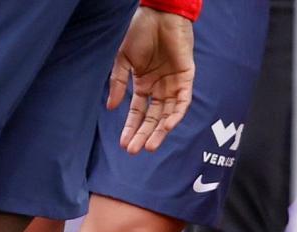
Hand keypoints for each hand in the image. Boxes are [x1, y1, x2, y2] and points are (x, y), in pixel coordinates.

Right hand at [108, 8, 195, 153]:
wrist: (158, 15)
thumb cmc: (140, 33)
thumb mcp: (123, 60)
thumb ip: (118, 83)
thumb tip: (111, 107)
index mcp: (144, 84)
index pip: (138, 112)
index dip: (131, 127)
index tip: (123, 144)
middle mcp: (159, 88)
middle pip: (153, 118)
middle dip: (143, 135)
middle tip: (134, 151)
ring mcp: (173, 84)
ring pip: (168, 114)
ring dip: (160, 131)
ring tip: (150, 146)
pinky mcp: (186, 78)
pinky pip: (183, 101)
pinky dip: (176, 114)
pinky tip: (167, 126)